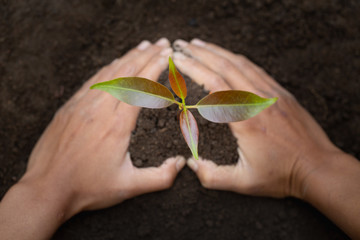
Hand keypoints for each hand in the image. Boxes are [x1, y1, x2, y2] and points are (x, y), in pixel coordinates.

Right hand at [172, 39, 340, 197]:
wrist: (318, 167)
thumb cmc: (282, 175)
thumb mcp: (244, 183)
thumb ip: (212, 176)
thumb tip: (191, 164)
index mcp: (245, 120)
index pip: (214, 84)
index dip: (193, 69)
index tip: (178, 60)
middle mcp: (257, 101)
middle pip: (224, 67)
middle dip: (199, 53)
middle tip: (181, 45)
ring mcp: (270, 94)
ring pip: (240, 64)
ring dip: (217, 51)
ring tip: (198, 45)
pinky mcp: (280, 93)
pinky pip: (255, 69)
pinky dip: (237, 59)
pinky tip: (228, 56)